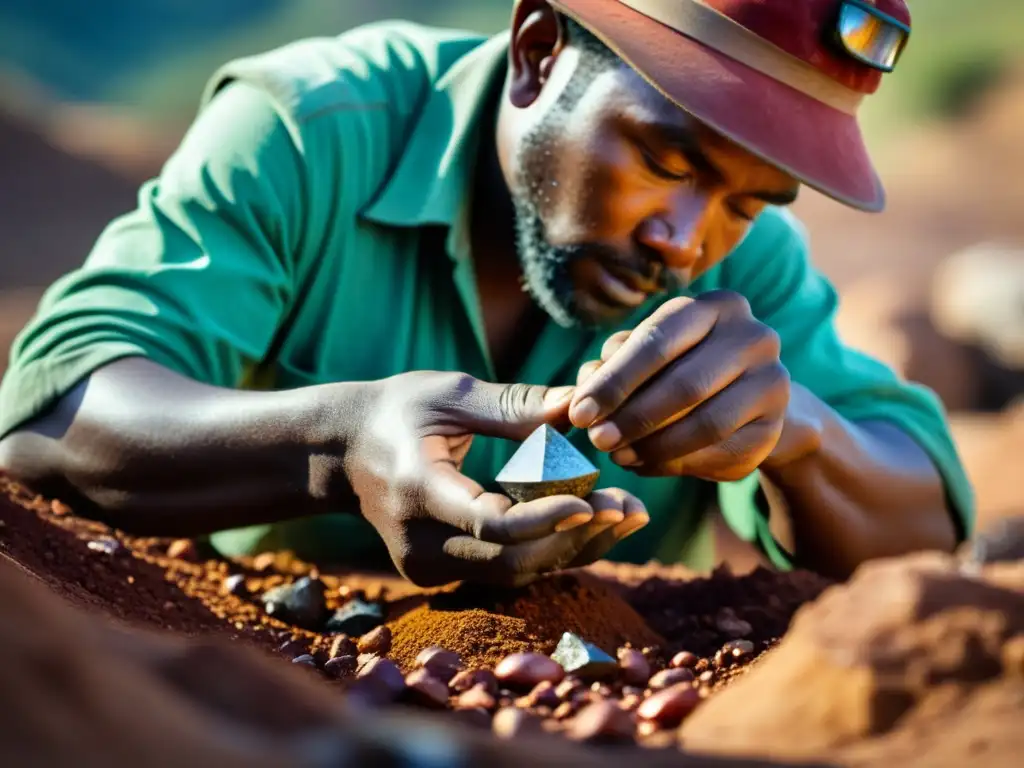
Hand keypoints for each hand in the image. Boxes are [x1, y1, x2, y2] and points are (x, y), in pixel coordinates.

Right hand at [343, 371, 648, 586]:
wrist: (341, 454)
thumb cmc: (396, 412)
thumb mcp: (448, 395)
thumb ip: (513, 405)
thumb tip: (578, 404)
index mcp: (418, 490)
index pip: (489, 522)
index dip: (546, 518)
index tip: (595, 500)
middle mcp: (419, 541)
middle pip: (512, 559)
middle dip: (577, 537)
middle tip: (632, 507)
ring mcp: (426, 565)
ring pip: (515, 573)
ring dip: (574, 548)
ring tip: (627, 515)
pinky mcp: (439, 572)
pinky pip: (505, 570)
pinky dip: (549, 550)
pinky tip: (591, 524)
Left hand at [568, 291, 789, 481]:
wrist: (746, 402)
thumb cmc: (680, 370)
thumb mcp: (646, 360)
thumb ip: (613, 369)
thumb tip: (582, 394)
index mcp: (714, 307)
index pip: (657, 340)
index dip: (615, 380)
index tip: (580, 413)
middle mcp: (752, 336)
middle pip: (684, 383)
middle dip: (633, 417)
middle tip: (597, 441)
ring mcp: (772, 380)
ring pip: (706, 423)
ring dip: (654, 446)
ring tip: (620, 456)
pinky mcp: (775, 426)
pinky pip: (722, 452)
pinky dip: (678, 463)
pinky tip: (647, 465)